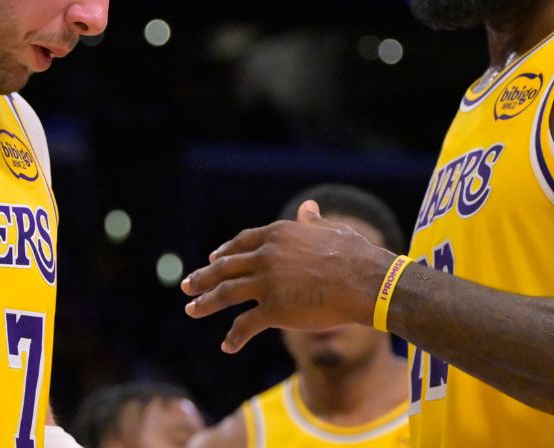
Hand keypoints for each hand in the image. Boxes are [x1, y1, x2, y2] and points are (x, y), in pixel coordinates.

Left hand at [181, 200, 396, 352]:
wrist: (366, 282)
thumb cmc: (355, 255)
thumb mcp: (331, 231)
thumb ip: (313, 223)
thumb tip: (308, 207)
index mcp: (277, 234)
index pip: (241, 243)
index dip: (225, 253)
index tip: (212, 259)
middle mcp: (265, 256)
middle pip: (225, 267)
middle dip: (203, 276)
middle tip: (187, 284)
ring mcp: (266, 283)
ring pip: (226, 294)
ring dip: (205, 302)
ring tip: (191, 310)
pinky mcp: (273, 310)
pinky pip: (245, 325)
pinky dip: (233, 336)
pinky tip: (226, 346)